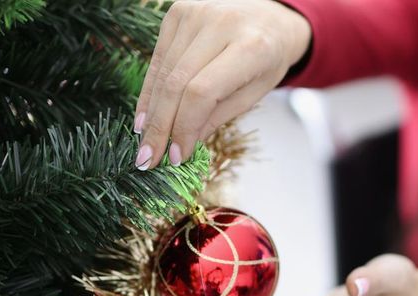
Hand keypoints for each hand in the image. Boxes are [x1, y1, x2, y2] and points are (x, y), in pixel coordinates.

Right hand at [133, 0, 311, 169]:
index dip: (184, 127)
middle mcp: (220, 23)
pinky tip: (146, 115)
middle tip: (149, 158)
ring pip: (163, 72)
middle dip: (161, 126)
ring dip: (151, 112)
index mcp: (250, 46)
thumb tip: (183, 144)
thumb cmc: (268, 55)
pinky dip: (150, 89)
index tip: (177, 156)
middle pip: (176, 83)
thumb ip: (219, 115)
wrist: (271, 14)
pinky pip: (158, 58)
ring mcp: (195, 12)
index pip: (202, 92)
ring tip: (146, 141)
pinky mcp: (178, 10)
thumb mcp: (256, 91)